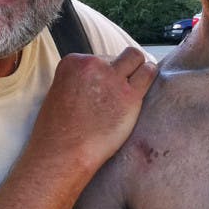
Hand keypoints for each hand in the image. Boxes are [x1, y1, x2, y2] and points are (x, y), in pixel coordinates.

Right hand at [34, 47, 157, 171]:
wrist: (63, 152)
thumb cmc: (58, 132)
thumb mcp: (59, 93)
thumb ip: (78, 81)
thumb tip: (97, 82)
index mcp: (73, 62)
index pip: (100, 57)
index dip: (104, 73)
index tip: (103, 89)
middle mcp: (93, 64)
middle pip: (118, 56)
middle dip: (121, 70)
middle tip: (120, 90)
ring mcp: (112, 78)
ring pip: (136, 58)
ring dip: (138, 69)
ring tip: (136, 86)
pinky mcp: (130, 95)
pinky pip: (149, 73)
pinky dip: (149, 77)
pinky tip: (145, 89)